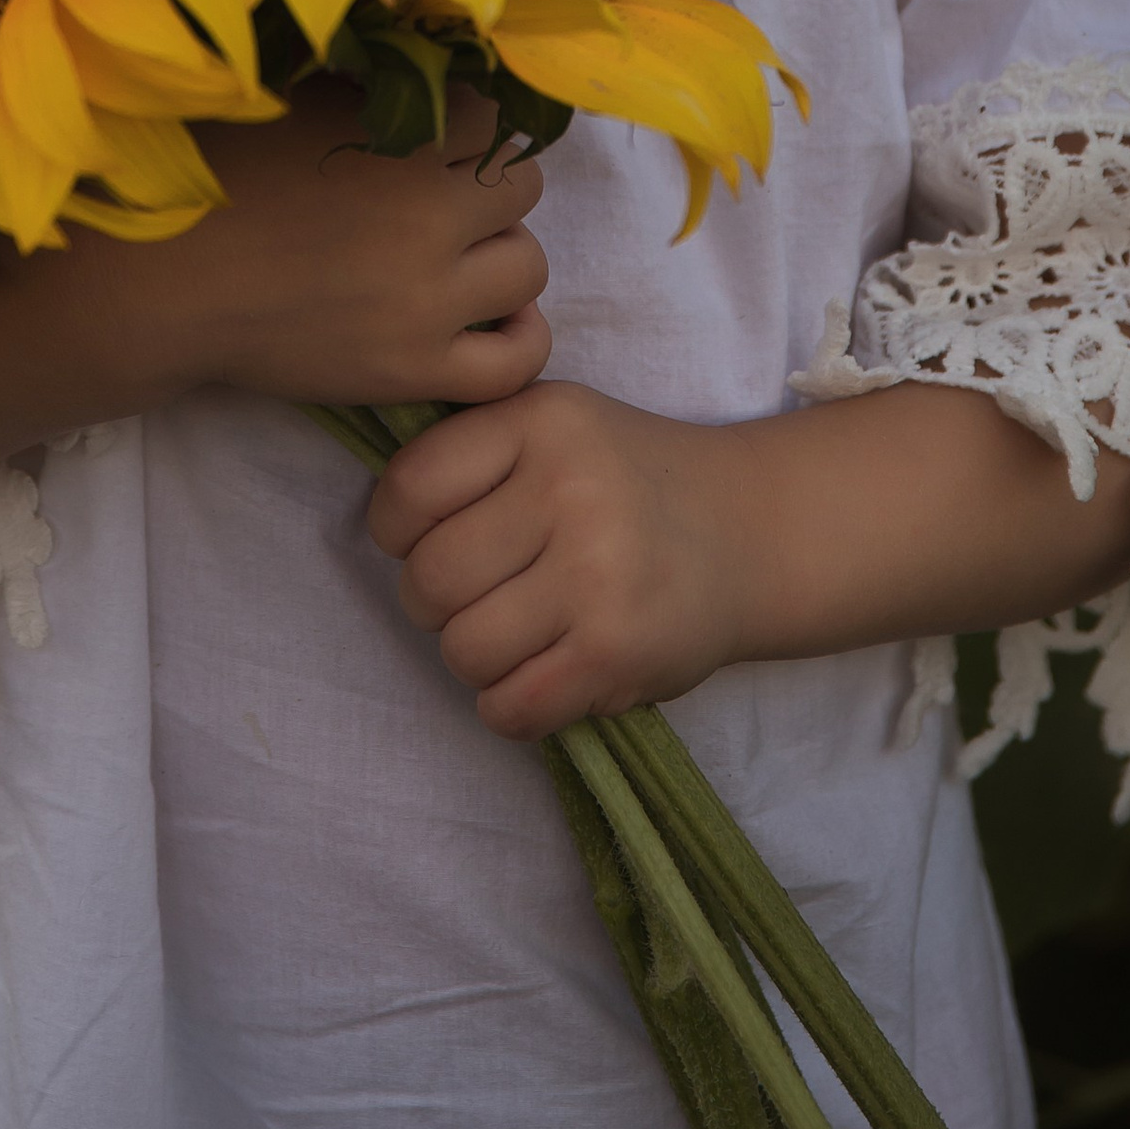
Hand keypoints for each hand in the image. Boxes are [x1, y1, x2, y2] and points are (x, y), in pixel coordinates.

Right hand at [0, 86, 548, 489]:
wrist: (159, 285)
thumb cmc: (215, 176)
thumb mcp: (293, 98)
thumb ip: (369, 83)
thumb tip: (430, 58)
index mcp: (404, 137)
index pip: (497, 115)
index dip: (471, 122)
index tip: (439, 134)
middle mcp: (432, 216)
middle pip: (521, 187)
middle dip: (485, 185)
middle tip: (437, 196)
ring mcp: (428, 302)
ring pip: (529, 267)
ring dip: (496, 254)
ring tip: (449, 256)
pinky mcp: (414, 370)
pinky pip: (515, 360)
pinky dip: (516, 336)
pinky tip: (483, 316)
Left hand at [366, 381, 1129, 740]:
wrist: (750, 531)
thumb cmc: (626, 480)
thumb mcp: (556, 425)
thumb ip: (474, 450)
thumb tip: (379, 518)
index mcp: (543, 422)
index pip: (410, 490)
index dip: (395, 529)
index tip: (419, 539)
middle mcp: (571, 490)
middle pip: (429, 581)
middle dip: (432, 603)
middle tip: (470, 597)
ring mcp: (598, 575)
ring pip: (463, 650)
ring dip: (471, 658)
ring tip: (510, 637)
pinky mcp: (618, 653)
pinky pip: (510, 706)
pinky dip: (507, 706)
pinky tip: (535, 679)